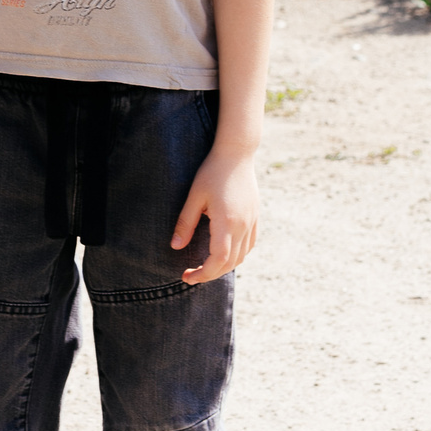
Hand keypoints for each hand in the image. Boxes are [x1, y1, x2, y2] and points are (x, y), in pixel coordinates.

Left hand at [172, 139, 261, 283]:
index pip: (218, 260)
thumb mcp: (194, 197)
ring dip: (224, 267)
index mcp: (227, 222)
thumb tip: (175, 247)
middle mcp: (243, 226)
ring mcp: (251, 222)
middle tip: (190, 275)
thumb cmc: (212, 172)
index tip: (187, 276)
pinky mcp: (255, 217)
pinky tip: (224, 254)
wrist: (236, 154)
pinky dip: (236, 256)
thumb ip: (185, 223)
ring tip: (205, 266)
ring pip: (241, 257)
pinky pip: (249, 245)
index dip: (203, 274)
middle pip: (230, 263)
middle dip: (210, 274)